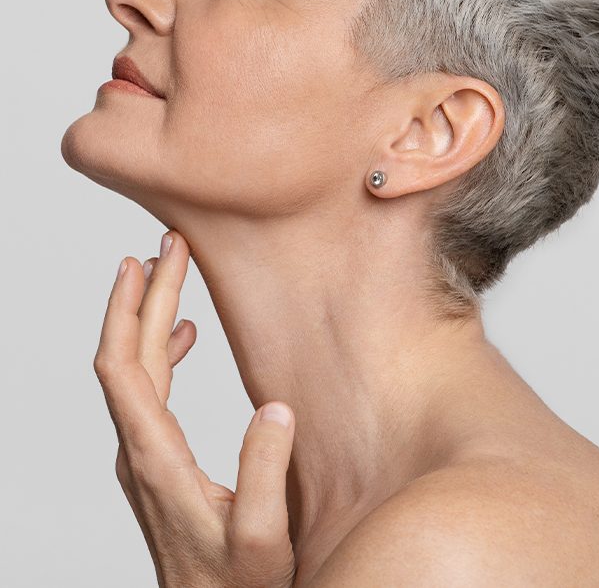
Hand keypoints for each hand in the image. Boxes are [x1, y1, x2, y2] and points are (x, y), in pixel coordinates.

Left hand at [93, 229, 296, 587]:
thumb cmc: (236, 586)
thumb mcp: (261, 538)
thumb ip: (264, 474)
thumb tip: (274, 409)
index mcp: (155, 459)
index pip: (124, 366)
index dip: (130, 309)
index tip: (144, 263)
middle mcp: (139, 451)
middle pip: (127, 355)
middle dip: (144, 295)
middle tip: (167, 246)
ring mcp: (144, 455)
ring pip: (135, 369)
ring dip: (149, 317)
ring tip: (167, 274)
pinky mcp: (158, 460)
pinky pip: (148, 389)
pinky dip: (162, 350)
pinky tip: (183, 335)